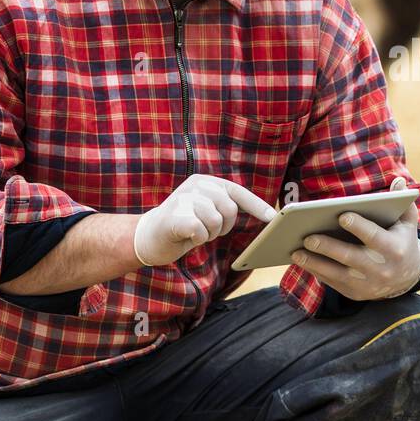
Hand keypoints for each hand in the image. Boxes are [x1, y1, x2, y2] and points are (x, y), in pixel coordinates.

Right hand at [134, 174, 276, 266]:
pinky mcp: (174, 215)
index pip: (237, 192)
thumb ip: (225, 205)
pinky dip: (197, 238)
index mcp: (206, 181)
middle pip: (229, 209)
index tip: (271, 218)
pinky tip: (186, 236)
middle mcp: (196, 185)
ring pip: (215, 221)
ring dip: (208, 234)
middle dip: (222, 226)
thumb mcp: (206, 209)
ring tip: (194, 231)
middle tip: (206, 230)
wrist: (148, 236)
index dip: (256, 205)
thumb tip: (262, 212)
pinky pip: (201, 230)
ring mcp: (183, 198)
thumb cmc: (183, 225)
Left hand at [289, 176, 419, 300]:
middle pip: (351, 257)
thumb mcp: (407, 222)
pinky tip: (302, 261)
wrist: (407, 278)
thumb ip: (403, 201)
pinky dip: (316, 272)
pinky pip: (332, 283)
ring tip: (295, 252)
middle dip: (328, 247)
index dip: (359, 227)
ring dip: (315, 263)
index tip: (342, 216)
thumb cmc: (401, 241)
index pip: (375, 237)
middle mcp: (381, 269)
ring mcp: (367, 284)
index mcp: (394, 249)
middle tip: (307, 236)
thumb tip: (397, 180)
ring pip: (337, 274)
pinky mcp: (355, 294)